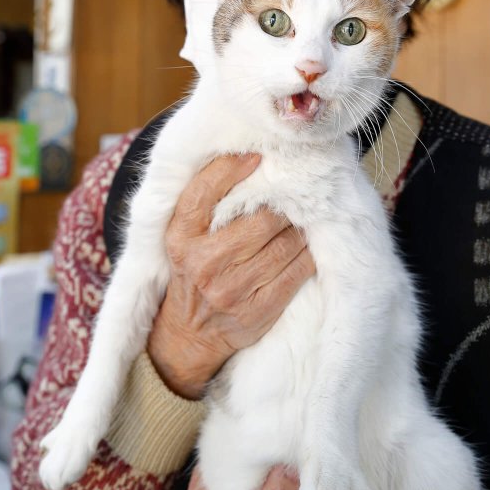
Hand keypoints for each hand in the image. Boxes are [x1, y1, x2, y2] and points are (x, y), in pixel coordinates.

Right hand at [148, 154, 314, 398]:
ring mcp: (231, 289)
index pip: (204, 192)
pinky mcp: (257, 310)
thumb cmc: (192, 269)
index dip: (232, 168)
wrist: (190, 333)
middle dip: (283, 202)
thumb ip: (204, 201)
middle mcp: (204, 262)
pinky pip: (297, 271)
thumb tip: (246, 158)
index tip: (257, 156)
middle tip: (295, 191)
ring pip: (285, 243)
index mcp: (181, 236)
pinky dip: (308, 254)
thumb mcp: (184, 234)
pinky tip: (308, 245)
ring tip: (304, 216)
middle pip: (260, 218)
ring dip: (300, 227)